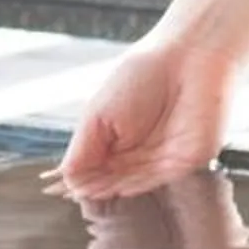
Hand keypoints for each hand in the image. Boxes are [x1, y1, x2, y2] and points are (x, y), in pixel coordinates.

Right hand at [50, 35, 240, 201]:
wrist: (187, 57)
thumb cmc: (143, 74)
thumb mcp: (99, 111)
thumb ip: (83, 148)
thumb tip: (67, 180)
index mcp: (117, 139)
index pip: (93, 169)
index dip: (80, 178)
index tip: (61, 186)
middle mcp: (138, 153)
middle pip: (110, 181)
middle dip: (94, 186)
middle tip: (75, 192)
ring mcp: (161, 160)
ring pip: (130, 185)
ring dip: (112, 189)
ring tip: (93, 188)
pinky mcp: (184, 162)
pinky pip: (156, 181)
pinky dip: (136, 185)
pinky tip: (119, 186)